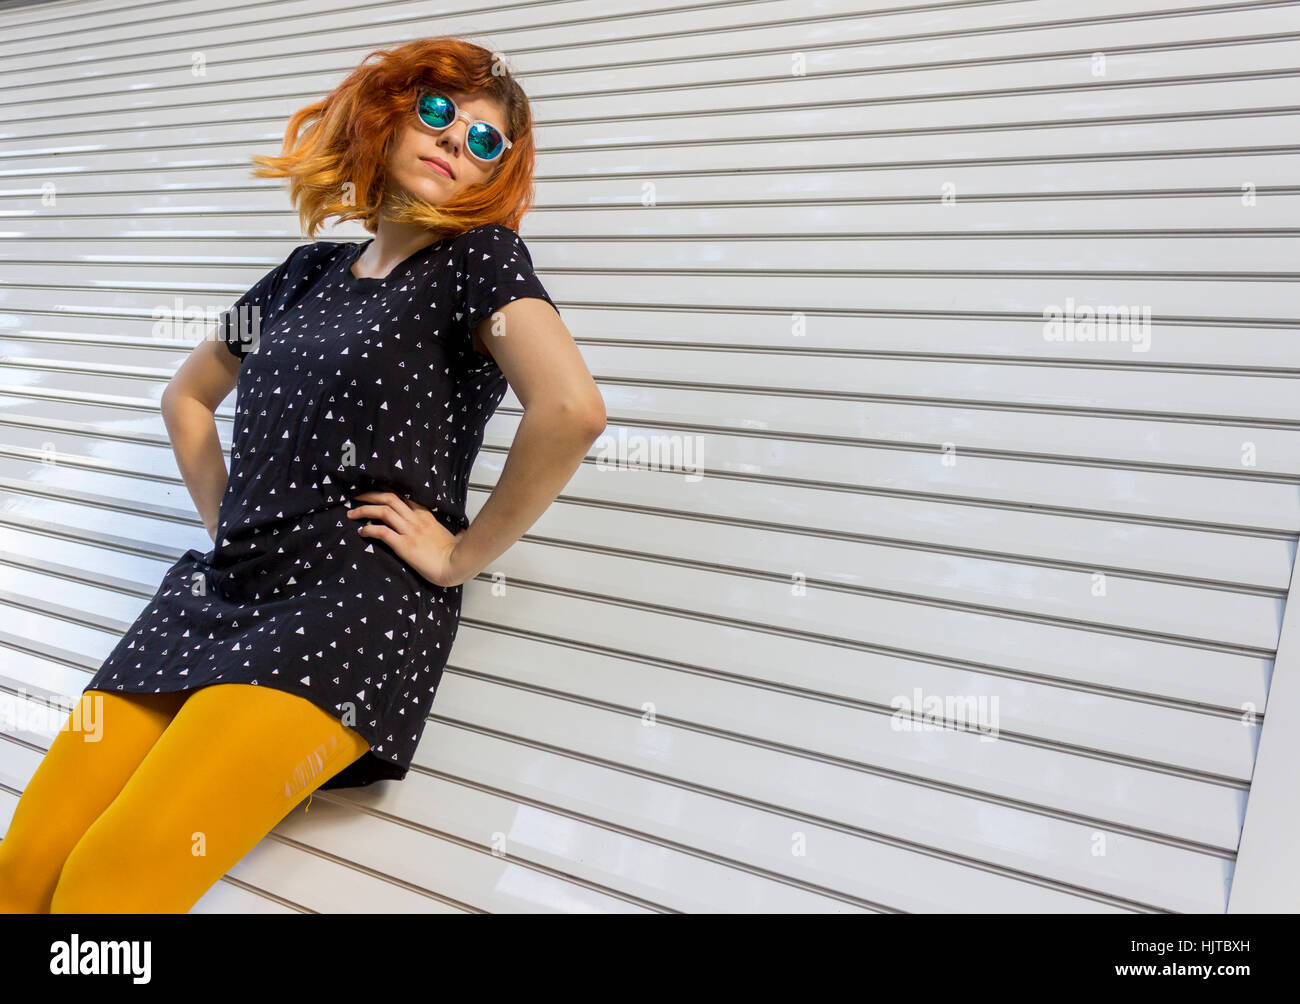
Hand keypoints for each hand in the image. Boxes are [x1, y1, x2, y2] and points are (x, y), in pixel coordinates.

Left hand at [346, 491, 466, 586]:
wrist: (455, 564)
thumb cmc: (456, 553)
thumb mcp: (454, 537)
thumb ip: (455, 532)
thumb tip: (462, 533)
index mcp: (426, 516)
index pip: (403, 496)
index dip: (386, 491)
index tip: (375, 491)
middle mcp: (415, 519)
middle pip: (389, 498)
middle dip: (370, 495)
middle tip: (357, 497)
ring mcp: (409, 531)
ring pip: (383, 511)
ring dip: (364, 510)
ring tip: (352, 513)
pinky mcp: (403, 544)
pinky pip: (381, 532)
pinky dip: (369, 529)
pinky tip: (362, 532)